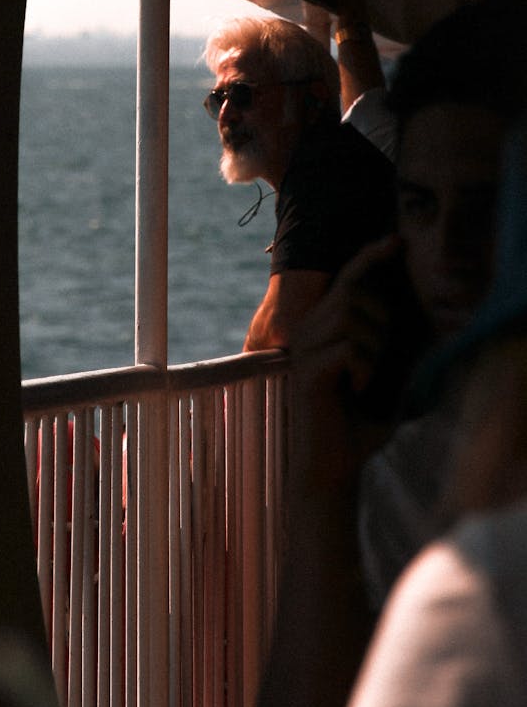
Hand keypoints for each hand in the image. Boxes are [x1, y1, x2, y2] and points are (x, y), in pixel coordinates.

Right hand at [287, 235, 402, 494]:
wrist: (331, 465)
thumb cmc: (356, 423)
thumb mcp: (374, 372)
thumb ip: (380, 340)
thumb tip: (404, 308)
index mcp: (321, 327)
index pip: (346, 279)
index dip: (369, 256)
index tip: (397, 241)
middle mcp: (306, 332)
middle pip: (351, 293)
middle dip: (379, 318)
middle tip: (377, 356)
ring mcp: (303, 350)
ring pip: (350, 317)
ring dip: (373, 345)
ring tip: (366, 375)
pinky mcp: (308, 372)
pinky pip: (348, 348)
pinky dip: (364, 367)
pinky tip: (358, 386)